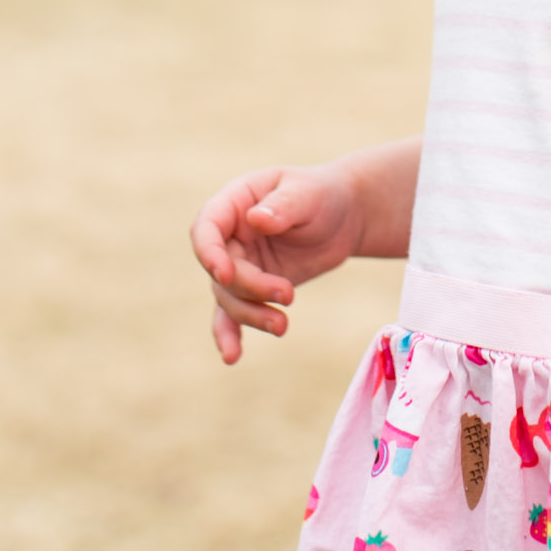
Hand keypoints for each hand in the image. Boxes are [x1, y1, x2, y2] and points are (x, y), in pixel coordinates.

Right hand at [190, 164, 361, 364]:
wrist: (344, 217)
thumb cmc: (322, 195)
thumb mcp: (308, 193)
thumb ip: (283, 205)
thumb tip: (255, 219)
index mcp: (234, 202)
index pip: (206, 228)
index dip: (209, 252)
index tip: (225, 273)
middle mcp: (229, 236)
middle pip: (222, 271)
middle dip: (251, 288)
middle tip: (289, 294)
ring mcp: (239, 264)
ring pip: (229, 297)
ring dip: (251, 315)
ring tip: (282, 326)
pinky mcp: (253, 289)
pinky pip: (233, 314)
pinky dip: (230, 335)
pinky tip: (232, 357)